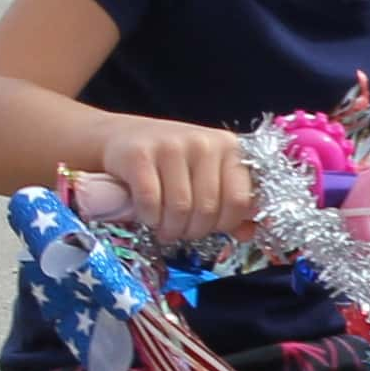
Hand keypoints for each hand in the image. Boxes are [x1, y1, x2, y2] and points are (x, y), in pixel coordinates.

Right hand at [87, 115, 260, 240]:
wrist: (120, 137)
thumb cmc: (168, 160)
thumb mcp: (205, 173)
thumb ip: (229, 201)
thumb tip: (249, 233)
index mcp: (228, 147)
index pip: (239, 200)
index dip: (225, 224)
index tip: (210, 227)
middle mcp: (203, 143)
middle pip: (208, 209)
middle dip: (193, 231)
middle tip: (181, 231)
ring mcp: (171, 146)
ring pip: (180, 209)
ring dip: (171, 228)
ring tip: (164, 227)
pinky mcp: (139, 155)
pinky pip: (151, 203)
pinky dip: (149, 218)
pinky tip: (147, 216)